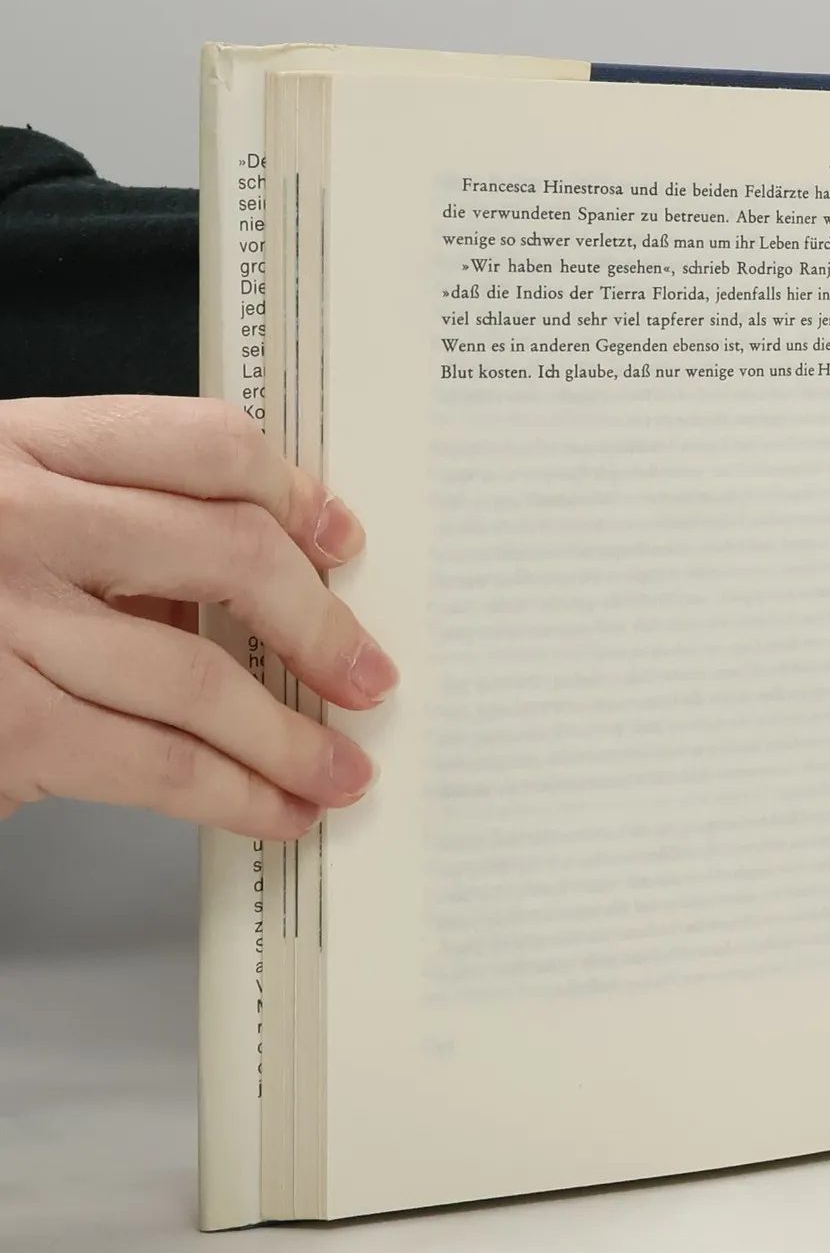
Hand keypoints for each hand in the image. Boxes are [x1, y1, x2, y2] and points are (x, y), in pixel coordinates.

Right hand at [0, 396, 396, 839]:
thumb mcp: (3, 509)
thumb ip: (112, 525)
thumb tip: (268, 580)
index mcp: (22, 444)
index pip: (202, 442)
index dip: (295, 492)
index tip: (343, 541)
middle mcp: (17, 519)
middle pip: (230, 553)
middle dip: (323, 625)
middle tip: (370, 675)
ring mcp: (5, 621)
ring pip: (201, 677)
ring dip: (293, 737)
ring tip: (341, 769)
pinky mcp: (4, 725)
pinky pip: (155, 763)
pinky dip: (236, 795)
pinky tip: (274, 810)